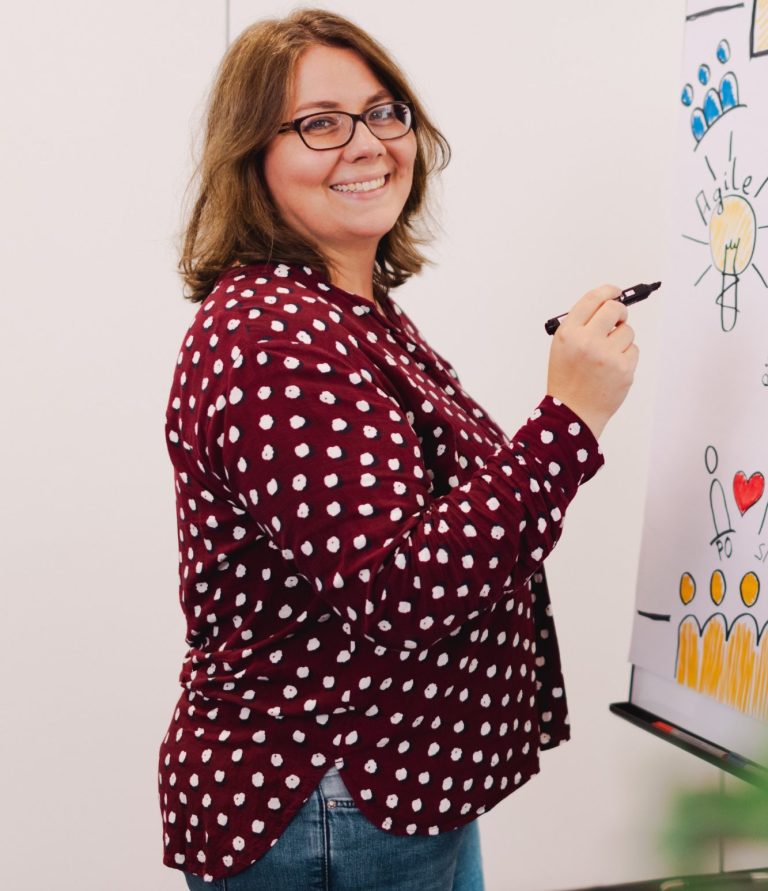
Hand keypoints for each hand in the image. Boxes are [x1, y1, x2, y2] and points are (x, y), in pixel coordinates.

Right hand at [546, 284, 638, 438]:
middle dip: (619, 312)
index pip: (593, 299)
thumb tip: (608, 303)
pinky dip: (626, 357)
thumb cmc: (567, 380)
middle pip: (615, 309)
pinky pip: (633, 350)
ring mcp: (607, 355)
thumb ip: (581, 325)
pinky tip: (612, 369)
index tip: (616, 292)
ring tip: (607, 356)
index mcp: (568, 333)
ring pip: (627, 331)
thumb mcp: (562, 347)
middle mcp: (587, 341)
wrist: (571, 413)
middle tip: (617, 321)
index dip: (608, 291)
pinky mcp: (623, 369)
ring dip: (621, 339)